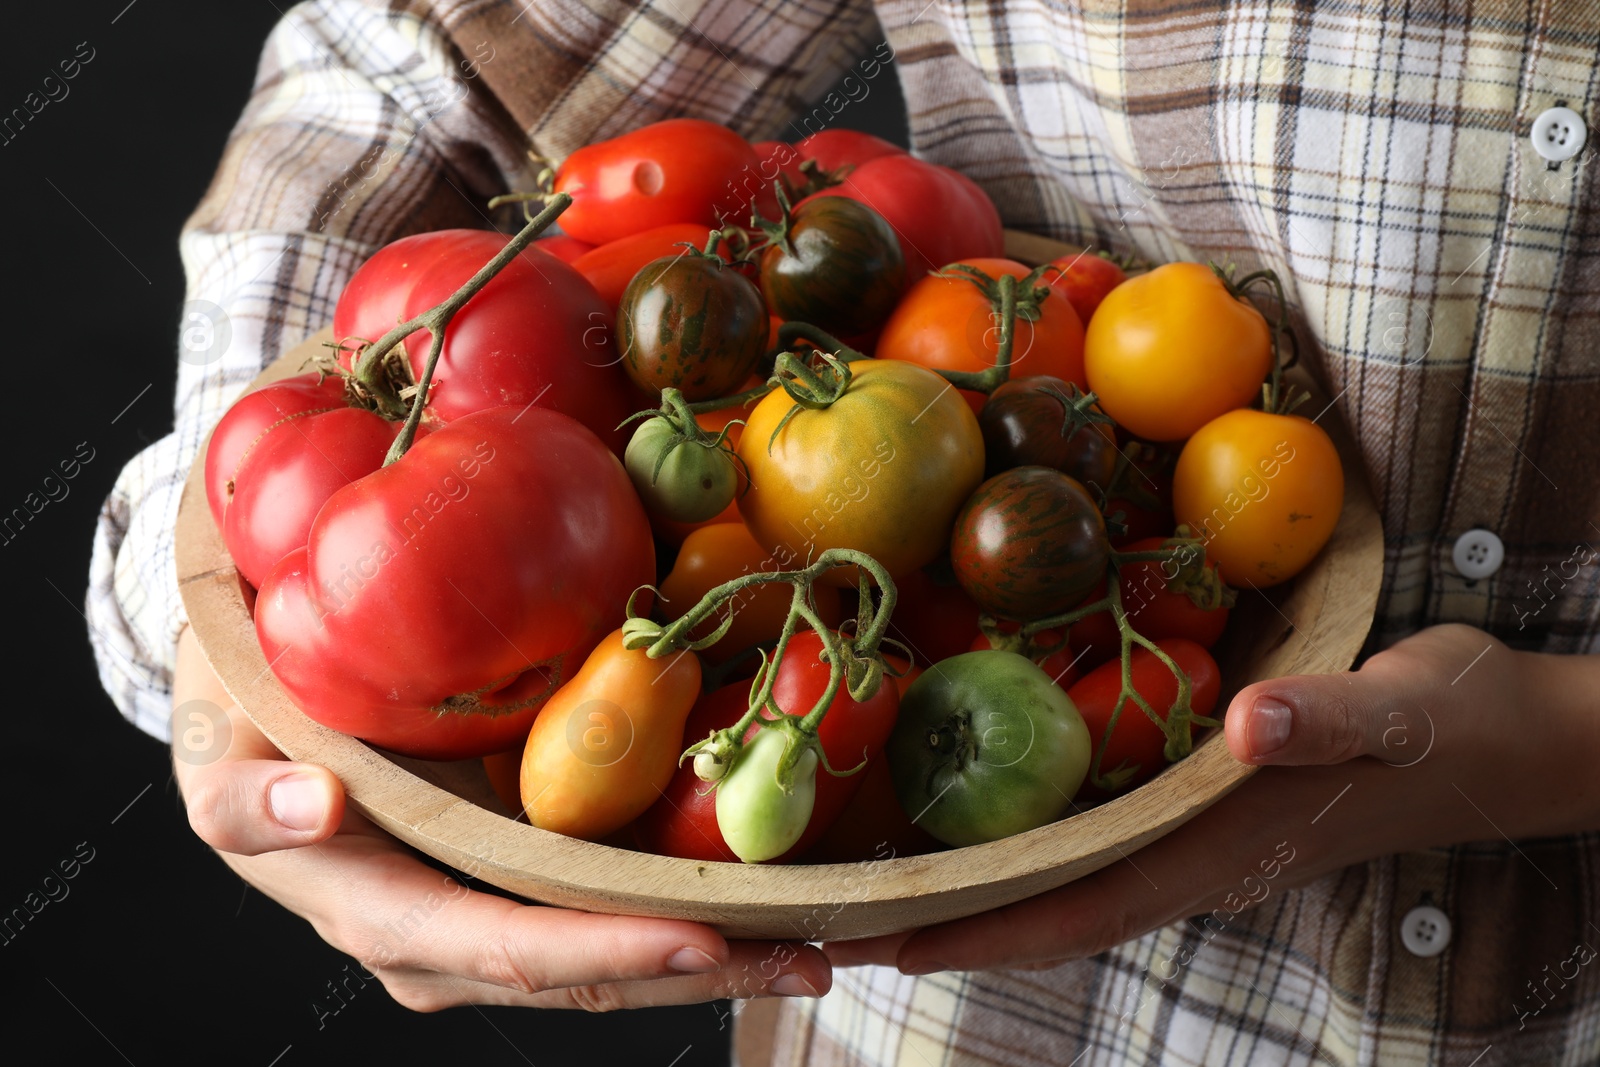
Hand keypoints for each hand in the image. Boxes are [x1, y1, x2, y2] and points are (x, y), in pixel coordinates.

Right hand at [172, 627, 828, 1009]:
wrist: (264, 705)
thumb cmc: (241, 721)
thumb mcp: (219, 748)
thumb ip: (246, 797)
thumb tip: (313, 815)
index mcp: (376, 912)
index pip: (500, 948)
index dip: (600, 951)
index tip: (702, 939)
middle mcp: (444, 938)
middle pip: (582, 973)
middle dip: (698, 971)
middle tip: (813, 955)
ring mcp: (489, 915)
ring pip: (609, 956)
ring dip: (715, 954)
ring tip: (819, 938)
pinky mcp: (520, 878)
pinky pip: (608, 907)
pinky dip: (688, 907)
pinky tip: (764, 892)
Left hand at [828, 624, 1599, 973]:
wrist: (1502, 735)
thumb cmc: (1453, 726)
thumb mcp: (1400, 710)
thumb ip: (1329, 721)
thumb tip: (1252, 726)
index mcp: (1217, 852)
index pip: (1078, 909)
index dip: (980, 931)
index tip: (884, 941)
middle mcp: (1187, 855)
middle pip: (1046, 906)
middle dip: (947, 920)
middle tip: (838, 912)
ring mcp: (1189, 834)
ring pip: (1061, 875)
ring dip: (976, 881)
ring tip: (879, 872)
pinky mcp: (1197, 800)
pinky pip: (1092, 828)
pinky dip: (1026, 829)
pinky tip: (980, 802)